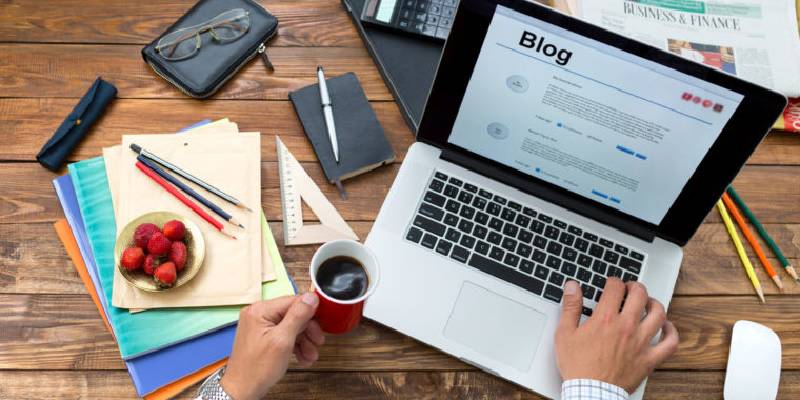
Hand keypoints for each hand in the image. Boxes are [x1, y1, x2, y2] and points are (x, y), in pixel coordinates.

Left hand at [221, 293, 324, 399]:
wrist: (242, 390)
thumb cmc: (256, 369)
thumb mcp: (282, 341)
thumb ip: (298, 316)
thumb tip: (311, 297)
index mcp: (260, 310)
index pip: (293, 301)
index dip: (311, 312)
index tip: (322, 323)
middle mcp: (259, 314)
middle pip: (294, 314)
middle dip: (308, 331)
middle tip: (317, 342)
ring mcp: (260, 326)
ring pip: (291, 326)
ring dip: (304, 341)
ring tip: (310, 355)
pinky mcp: (263, 336)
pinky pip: (284, 335)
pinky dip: (295, 345)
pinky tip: (302, 357)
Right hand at [555, 279, 678, 392]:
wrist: (591, 392)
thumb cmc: (578, 367)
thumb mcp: (565, 333)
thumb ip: (570, 307)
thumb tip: (572, 287)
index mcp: (605, 319)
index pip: (615, 288)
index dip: (613, 281)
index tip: (611, 284)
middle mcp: (626, 327)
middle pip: (639, 294)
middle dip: (635, 286)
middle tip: (630, 288)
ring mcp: (641, 342)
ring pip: (658, 314)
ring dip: (654, 303)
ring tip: (648, 302)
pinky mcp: (650, 358)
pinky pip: (670, 342)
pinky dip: (671, 332)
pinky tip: (666, 326)